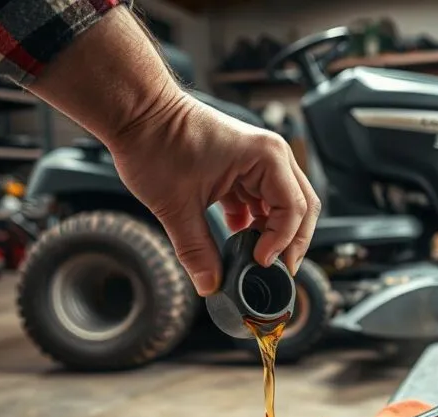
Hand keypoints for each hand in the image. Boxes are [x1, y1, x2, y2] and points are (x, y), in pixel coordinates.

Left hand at [106, 90, 320, 295]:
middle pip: (301, 207)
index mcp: (266, 157)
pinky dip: (255, 221)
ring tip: (254, 257)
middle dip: (291, 242)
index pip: (293, 210)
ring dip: (273, 232)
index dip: (281, 242)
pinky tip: (238, 237)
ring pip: (284, 204)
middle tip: (276, 270)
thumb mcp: (175, 205)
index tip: (260, 263)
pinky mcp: (243, 165)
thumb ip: (196, 250)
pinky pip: (262, 199)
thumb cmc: (156, 141)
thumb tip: (210, 285)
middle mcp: (270, 155)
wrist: (137, 111)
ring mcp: (258, 160)